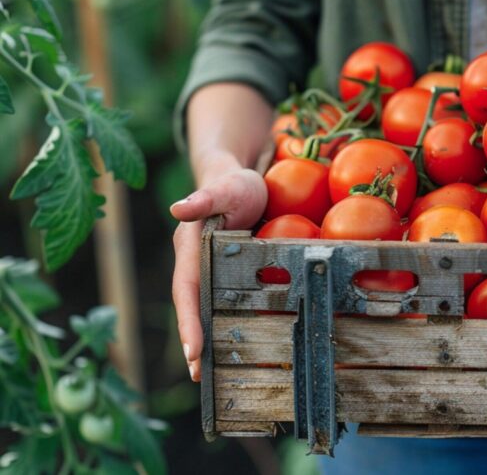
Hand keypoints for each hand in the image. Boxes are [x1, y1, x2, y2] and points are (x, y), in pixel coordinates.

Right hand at [169, 155, 266, 381]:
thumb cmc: (232, 184)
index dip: (188, 321)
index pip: (187, 290)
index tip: (193, 351)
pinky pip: (225, 302)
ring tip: (213, 373)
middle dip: (193, 341)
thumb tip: (177, 208)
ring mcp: (212, 271)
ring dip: (208, 339)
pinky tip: (242, 343)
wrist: (241, 179)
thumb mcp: (224, 188)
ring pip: (206, 310)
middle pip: (192, 307)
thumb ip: (204, 198)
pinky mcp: (229, 273)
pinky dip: (227, 324)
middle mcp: (196, 265)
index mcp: (190, 249)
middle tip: (200, 376)